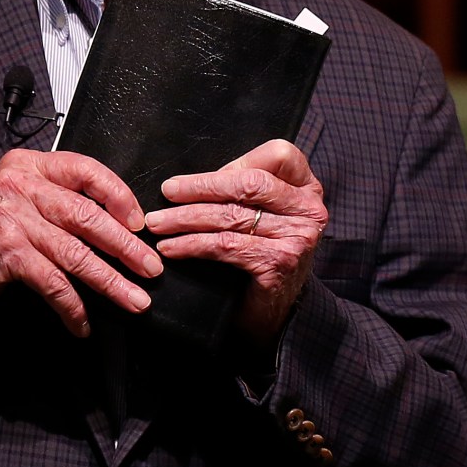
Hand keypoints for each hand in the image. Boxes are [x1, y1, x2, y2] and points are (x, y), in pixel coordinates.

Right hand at [0, 150, 161, 336]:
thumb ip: (60, 196)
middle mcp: (20, 187)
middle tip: (151, 268)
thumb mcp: (21, 194)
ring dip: (110, 282)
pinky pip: (52, 283)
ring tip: (134, 300)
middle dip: (126, 246)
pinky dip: (72, 307)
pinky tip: (84, 324)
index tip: (140, 223)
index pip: (86, 170)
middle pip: (87, 216)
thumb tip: (122, 221)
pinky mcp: (6, 255)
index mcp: (30, 165)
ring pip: (75, 253)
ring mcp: (12, 220)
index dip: (119, 196)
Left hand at [143, 139, 327, 343]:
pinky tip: (171, 247)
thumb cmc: (263, 257)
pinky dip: (192, 245)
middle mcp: (310, 211)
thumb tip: (195, 180)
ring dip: (186, 218)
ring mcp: (297, 237)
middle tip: (167, 193)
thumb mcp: (261, 217)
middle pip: (250, 183)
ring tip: (157, 223)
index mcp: (307, 190)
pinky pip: (226, 245)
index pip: (279, 155)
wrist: (276, 311)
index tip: (199, 178)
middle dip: (201, 187)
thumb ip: (244, 192)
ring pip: (231, 216)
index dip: (237, 162)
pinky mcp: (278, 262)